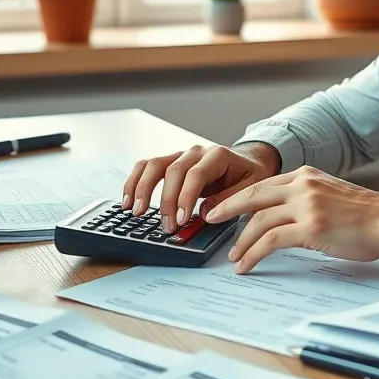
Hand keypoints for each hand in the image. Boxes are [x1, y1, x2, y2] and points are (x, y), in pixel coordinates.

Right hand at [121, 143, 278, 233]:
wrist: (248, 161)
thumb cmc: (250, 175)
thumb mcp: (251, 187)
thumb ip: (230, 198)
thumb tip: (204, 213)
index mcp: (218, 155)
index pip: (196, 175)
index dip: (186, 197)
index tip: (182, 220)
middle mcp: (196, 152)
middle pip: (172, 171)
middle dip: (166, 201)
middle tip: (166, 226)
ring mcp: (181, 155)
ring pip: (153, 165)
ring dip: (141, 189)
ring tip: (135, 212)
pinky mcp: (170, 163)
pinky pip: (147, 167)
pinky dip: (134, 181)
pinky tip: (127, 200)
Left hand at [203, 166, 378, 273]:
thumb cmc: (365, 215)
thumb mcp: (329, 195)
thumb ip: (305, 199)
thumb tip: (281, 218)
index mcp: (306, 175)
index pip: (263, 184)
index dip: (240, 197)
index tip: (224, 207)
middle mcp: (302, 185)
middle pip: (253, 196)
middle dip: (227, 209)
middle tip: (211, 221)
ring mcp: (306, 205)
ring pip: (259, 222)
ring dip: (242, 242)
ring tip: (234, 256)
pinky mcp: (310, 227)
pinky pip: (271, 241)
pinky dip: (254, 253)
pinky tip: (248, 264)